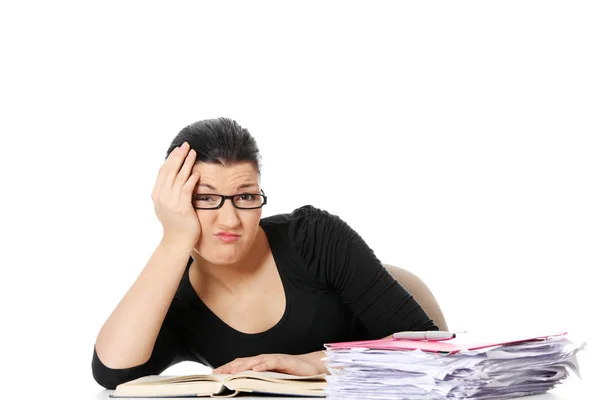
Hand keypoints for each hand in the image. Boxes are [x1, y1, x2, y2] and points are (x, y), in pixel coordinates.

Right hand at [151, 142, 201, 248]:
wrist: (177, 242)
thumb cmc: (176, 225)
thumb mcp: (167, 206)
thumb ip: (169, 192)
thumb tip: (174, 179)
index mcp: (157, 194)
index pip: (163, 171)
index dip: (171, 158)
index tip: (178, 149)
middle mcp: (161, 196)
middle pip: (170, 170)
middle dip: (178, 156)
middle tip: (186, 145)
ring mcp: (170, 202)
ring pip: (178, 177)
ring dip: (186, 163)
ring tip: (193, 153)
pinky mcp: (181, 207)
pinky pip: (186, 189)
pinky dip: (191, 179)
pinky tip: (197, 172)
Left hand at [212, 352, 326, 375]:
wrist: (311, 367)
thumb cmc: (292, 373)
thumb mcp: (273, 377)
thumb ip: (260, 379)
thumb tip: (246, 385)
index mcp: (261, 363)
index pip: (241, 364)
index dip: (227, 367)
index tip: (214, 373)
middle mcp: (265, 359)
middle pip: (244, 361)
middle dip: (230, 367)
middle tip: (217, 373)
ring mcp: (274, 359)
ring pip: (255, 361)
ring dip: (242, 366)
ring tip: (231, 372)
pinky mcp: (284, 361)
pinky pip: (271, 362)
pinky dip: (262, 365)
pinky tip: (254, 369)